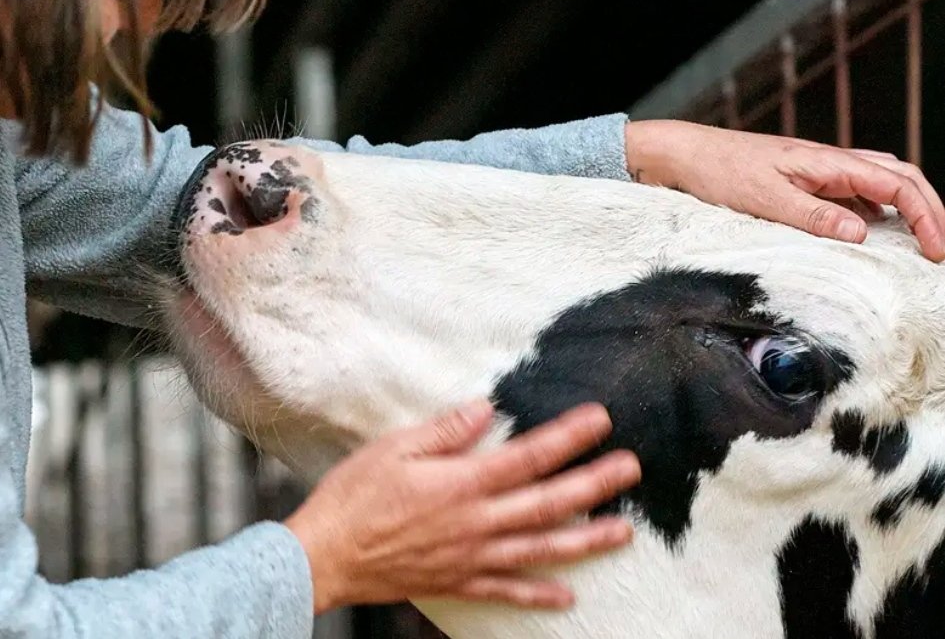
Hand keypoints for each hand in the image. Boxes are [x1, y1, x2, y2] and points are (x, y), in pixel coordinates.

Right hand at [284, 401, 638, 612]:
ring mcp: (472, 557)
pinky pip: (507, 590)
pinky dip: (540, 594)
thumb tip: (485, 409)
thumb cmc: (355, 497)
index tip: (599, 420)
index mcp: (462, 484)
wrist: (325, 557)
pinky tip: (569, 595)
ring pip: (541, 549)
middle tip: (631, 468)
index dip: (568, 437)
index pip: (528, 456)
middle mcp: (477, 522)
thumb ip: (444, 431)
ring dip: (586, 540)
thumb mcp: (393, 449)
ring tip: (623, 531)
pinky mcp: (459, 581)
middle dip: (594, 483)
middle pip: (547, 502)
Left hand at [624, 120, 944, 261]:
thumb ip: (814, 216)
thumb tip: (863, 233)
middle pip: (901, 178)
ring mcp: (819, 171)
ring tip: (918, 241)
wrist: (687, 155)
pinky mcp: (805, 181)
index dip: (927, 216)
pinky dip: (874, 211)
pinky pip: (853, 193)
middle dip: (929, 209)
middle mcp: (831, 162)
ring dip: (906, 207)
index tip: (937, 249)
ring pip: (881, 182)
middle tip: (939, 248)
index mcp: (829, 162)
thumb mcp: (766, 199)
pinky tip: (870, 232)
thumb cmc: (721, 172)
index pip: (898, 184)